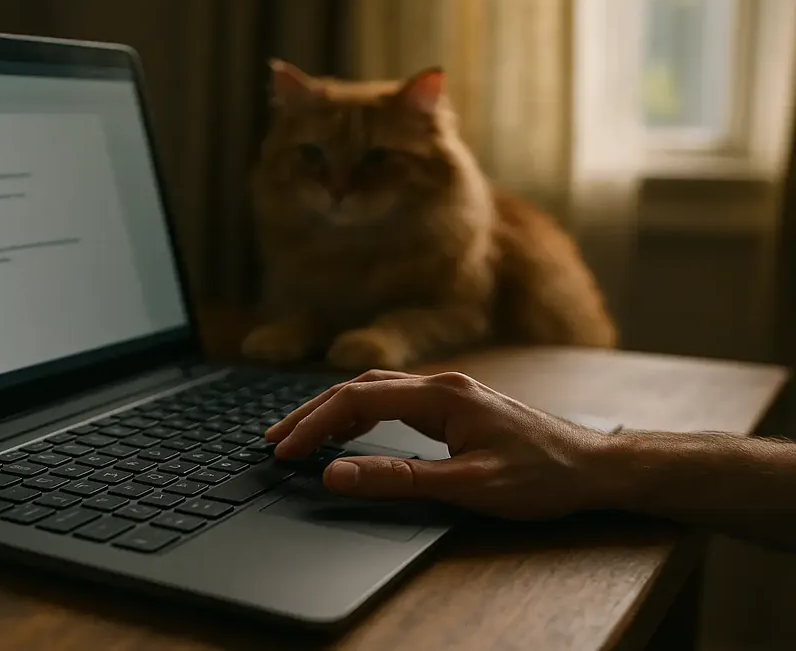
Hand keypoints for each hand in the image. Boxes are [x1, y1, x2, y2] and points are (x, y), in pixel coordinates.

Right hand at [265, 370, 613, 519]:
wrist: (595, 469)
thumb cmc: (542, 477)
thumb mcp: (469, 486)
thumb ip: (399, 478)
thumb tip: (337, 473)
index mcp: (441, 396)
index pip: (357, 400)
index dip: (314, 425)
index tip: (285, 450)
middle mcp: (441, 384)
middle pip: (359, 388)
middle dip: (312, 413)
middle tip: (275, 439)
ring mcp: (449, 392)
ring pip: (374, 390)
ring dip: (333, 410)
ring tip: (299, 433)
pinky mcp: (456, 405)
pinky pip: (393, 399)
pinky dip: (359, 412)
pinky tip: (348, 428)